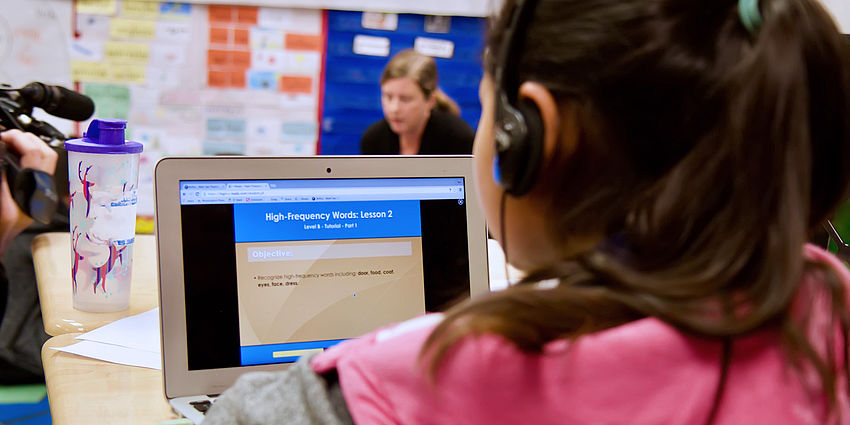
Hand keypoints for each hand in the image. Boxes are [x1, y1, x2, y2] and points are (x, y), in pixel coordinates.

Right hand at [0, 130, 57, 254]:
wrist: (0, 242)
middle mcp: (43, 191)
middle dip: (26, 139)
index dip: (20, 140)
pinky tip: (14, 153)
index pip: (37, 155)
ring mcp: (42, 191)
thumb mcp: (0, 204)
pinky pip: (39, 168)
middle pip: (46, 153)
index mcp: (35, 193)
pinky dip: (28, 155)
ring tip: (9, 142)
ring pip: (45, 158)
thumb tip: (3, 156)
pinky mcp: (37, 192)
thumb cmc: (0, 229)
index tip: (5, 136)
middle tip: (6, 136)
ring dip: (28, 145)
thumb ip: (1, 179)